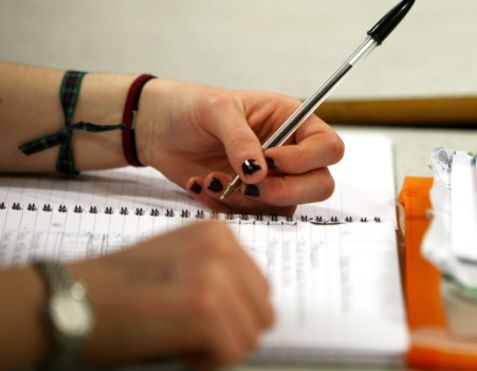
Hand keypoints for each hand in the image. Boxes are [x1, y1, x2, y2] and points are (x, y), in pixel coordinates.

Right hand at [69, 221, 273, 368]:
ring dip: (216, 349)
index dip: (233, 315)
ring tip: (176, 336)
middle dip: (230, 333)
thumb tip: (256, 309)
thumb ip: (220, 275)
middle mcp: (222, 247)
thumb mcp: (178, 263)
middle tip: (187, 332)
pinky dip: (204, 363)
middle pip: (262, 313)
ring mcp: (215, 275)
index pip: (260, 288)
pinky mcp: (205, 308)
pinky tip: (172, 346)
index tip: (195, 317)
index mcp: (219, 233)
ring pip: (249, 337)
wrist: (69, 299)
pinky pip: (231, 354)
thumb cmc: (118, 288)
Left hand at [136, 80, 344, 213]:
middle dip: (285, 190)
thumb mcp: (216, 110)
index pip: (328, 148)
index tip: (270, 159)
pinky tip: (203, 186)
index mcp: (292, 122)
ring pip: (287, 207)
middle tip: (248, 184)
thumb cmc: (191, 107)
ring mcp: (272, 180)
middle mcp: (290, 153)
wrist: (158, 130)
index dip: (306, 160)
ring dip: (249, 201)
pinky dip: (227, 209)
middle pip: (320, 185)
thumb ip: (240, 139)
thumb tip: (258, 173)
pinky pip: (254, 217)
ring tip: (212, 179)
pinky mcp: (250, 201)